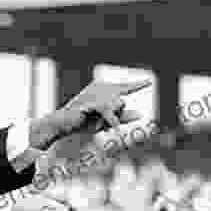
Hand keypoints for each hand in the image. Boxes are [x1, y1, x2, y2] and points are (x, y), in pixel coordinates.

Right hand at [28, 79, 151, 149]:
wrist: (61, 125)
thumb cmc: (82, 123)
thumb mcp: (105, 121)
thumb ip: (122, 118)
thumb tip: (142, 114)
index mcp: (103, 88)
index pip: (124, 87)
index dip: (137, 84)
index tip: (149, 81)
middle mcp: (100, 86)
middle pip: (122, 102)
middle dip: (115, 118)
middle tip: (102, 127)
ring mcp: (95, 92)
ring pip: (117, 106)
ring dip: (109, 121)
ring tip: (97, 126)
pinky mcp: (91, 101)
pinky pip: (109, 111)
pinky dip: (110, 122)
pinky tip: (110, 128)